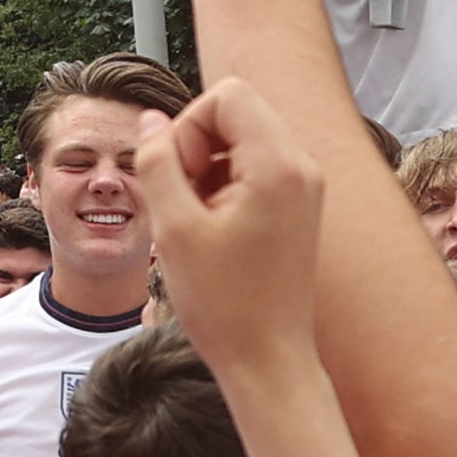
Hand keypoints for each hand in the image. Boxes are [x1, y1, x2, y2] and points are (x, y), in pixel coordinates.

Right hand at [138, 77, 331, 335]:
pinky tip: (213, 230)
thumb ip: (157, 162)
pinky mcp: (300, 206)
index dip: (188, 127)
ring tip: (198, 221)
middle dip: (197, 146)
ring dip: (208, 168)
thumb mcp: (174, 228)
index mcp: (279, 165)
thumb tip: (151, 121)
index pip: (227, 95)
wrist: (268, 360)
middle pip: (236, 112)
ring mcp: (305, 187)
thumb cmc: (224, 304)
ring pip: (242, 140)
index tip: (180, 179)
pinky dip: (225, 186)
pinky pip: (255, 168)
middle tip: (184, 202)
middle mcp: (303, 167)